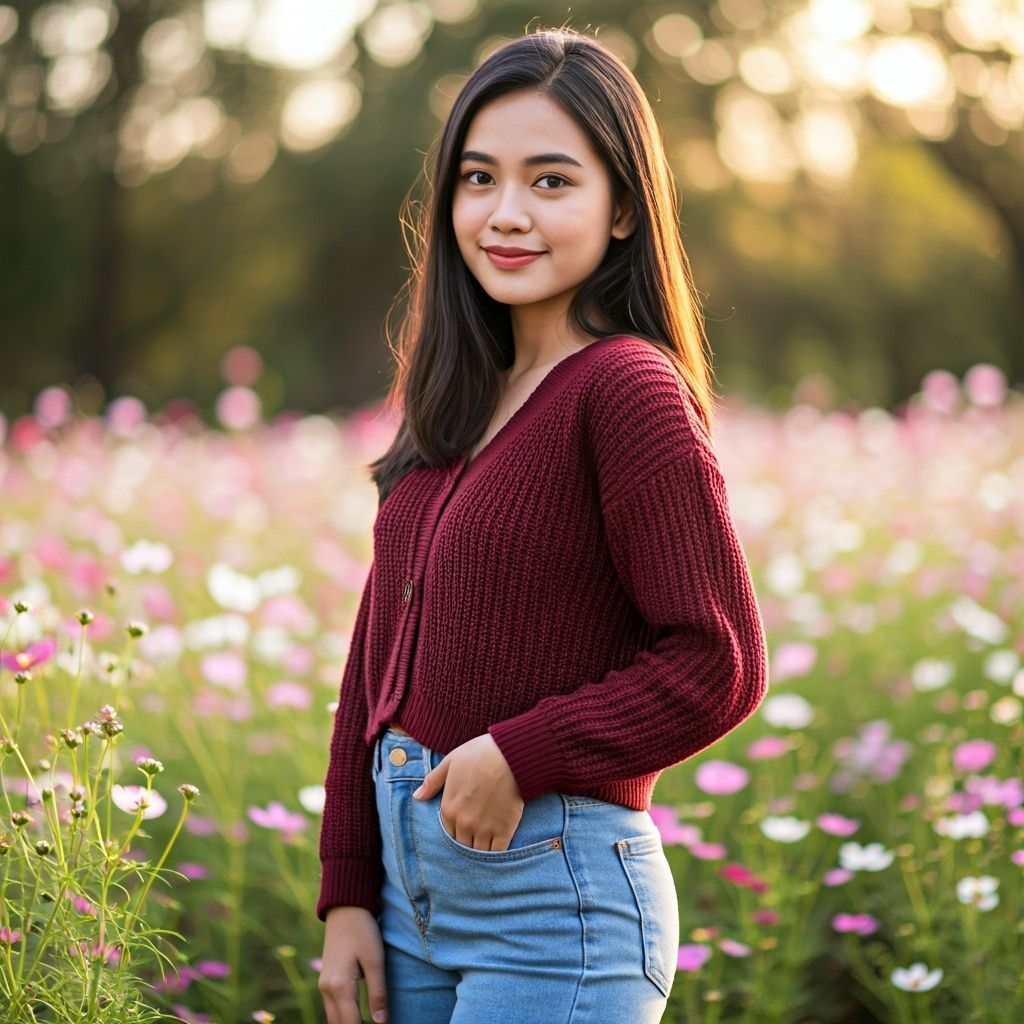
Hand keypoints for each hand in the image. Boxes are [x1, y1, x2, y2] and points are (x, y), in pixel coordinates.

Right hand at [318, 906, 388, 1023]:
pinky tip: (356, 1017)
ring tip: (365, 1023)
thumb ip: (377, 993)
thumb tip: (381, 1023)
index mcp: (339, 987)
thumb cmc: (363, 932)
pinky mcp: (325, 980)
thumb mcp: (375, 961)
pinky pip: (331, 1008)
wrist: (345, 909)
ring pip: (333, 1018)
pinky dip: (342, 1017)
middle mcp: (327, 990)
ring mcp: (323, 985)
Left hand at [412, 732, 523, 850]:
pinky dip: (497, 852)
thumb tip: (417, 797)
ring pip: (479, 852)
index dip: (457, 830)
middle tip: (478, 834)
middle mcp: (463, 823)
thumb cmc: (479, 755)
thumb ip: (432, 781)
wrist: (508, 755)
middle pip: (463, 845)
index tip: (465, 826)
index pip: (448, 833)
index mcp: (448, 809)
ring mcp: (483, 829)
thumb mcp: (450, 762)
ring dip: (482, 849)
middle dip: (469, 841)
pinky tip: (499, 846)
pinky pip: (497, 852)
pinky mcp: (503, 830)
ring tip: (489, 841)